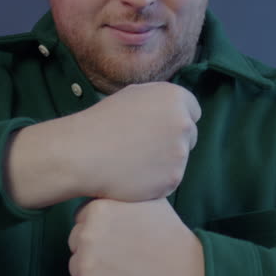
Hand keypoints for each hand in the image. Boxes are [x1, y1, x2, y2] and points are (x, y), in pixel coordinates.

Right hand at [66, 82, 200, 201]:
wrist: (81, 154)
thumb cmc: (102, 122)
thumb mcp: (133, 95)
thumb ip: (160, 100)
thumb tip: (178, 108)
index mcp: (175, 97)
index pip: (193, 111)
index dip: (175, 120)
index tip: (158, 128)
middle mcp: (183, 122)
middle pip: (190, 135)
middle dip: (173, 141)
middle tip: (144, 146)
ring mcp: (180, 152)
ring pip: (180, 159)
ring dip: (164, 161)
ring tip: (134, 160)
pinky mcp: (173, 178)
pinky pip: (170, 179)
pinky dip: (156, 180)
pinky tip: (134, 175)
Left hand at [67, 198, 204, 275]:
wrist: (189, 274)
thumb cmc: (170, 236)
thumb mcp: (148, 199)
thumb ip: (121, 193)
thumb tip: (108, 181)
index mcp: (97, 208)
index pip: (81, 221)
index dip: (101, 232)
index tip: (120, 239)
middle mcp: (87, 233)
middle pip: (76, 245)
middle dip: (94, 252)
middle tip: (124, 257)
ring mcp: (86, 263)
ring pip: (77, 269)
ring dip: (95, 274)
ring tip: (125, 272)